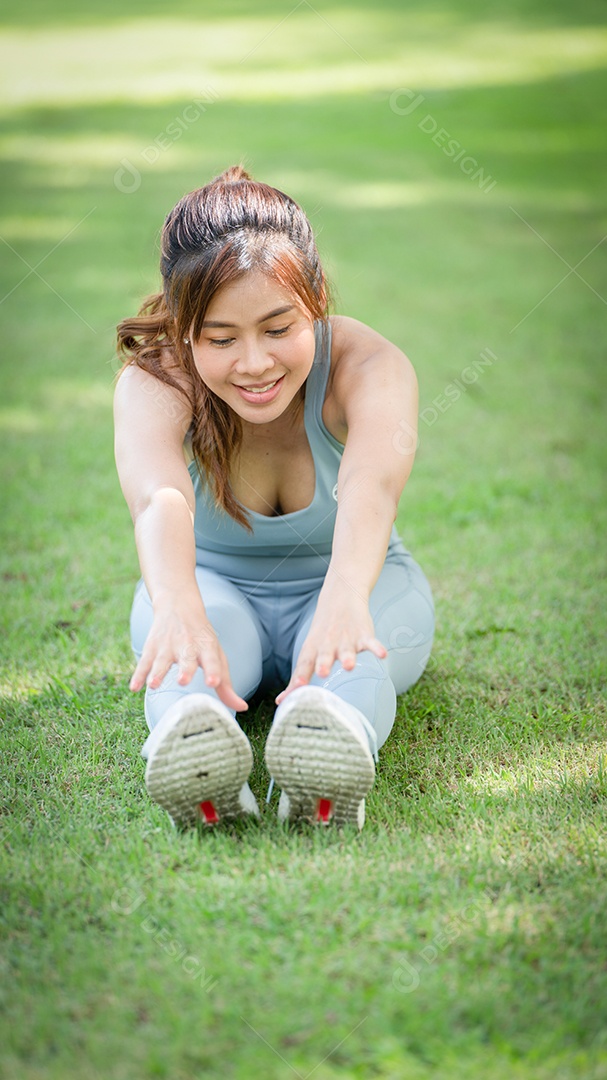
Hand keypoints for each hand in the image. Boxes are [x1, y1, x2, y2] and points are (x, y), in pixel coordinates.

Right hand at [130, 597, 247, 712]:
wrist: (178, 605)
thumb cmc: (202, 638)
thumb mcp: (216, 656)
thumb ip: (226, 684)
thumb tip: (242, 707)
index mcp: (207, 647)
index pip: (212, 659)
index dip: (213, 671)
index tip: (213, 682)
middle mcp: (188, 645)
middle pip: (187, 658)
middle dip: (185, 669)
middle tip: (183, 681)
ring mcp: (168, 645)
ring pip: (162, 660)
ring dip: (157, 672)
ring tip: (154, 685)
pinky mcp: (152, 647)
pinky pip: (144, 662)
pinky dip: (138, 674)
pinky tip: (134, 688)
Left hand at [275, 593, 385, 703]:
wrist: (340, 598)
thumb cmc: (322, 633)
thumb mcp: (308, 651)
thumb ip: (298, 677)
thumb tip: (281, 702)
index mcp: (313, 649)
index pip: (304, 664)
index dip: (298, 677)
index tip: (293, 692)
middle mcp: (328, 644)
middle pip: (324, 655)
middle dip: (323, 664)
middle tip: (322, 673)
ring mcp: (346, 639)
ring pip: (347, 650)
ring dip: (348, 657)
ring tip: (349, 666)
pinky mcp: (363, 635)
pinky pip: (371, 642)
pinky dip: (376, 648)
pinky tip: (382, 654)